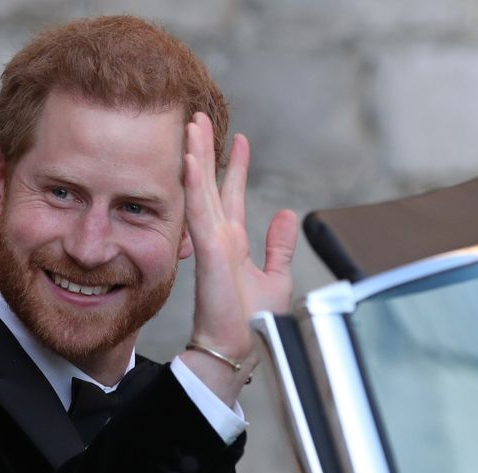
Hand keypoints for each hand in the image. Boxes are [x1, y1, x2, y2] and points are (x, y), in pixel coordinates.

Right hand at [180, 113, 297, 401]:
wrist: (238, 350)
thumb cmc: (252, 323)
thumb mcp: (276, 277)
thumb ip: (279, 246)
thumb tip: (286, 215)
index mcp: (232, 243)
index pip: (231, 195)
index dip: (234, 166)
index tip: (238, 139)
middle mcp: (218, 238)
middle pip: (210, 184)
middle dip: (205, 150)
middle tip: (200, 117)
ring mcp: (211, 243)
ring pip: (200, 190)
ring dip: (196, 156)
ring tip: (193, 124)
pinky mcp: (209, 252)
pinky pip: (199, 211)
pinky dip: (194, 183)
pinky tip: (190, 159)